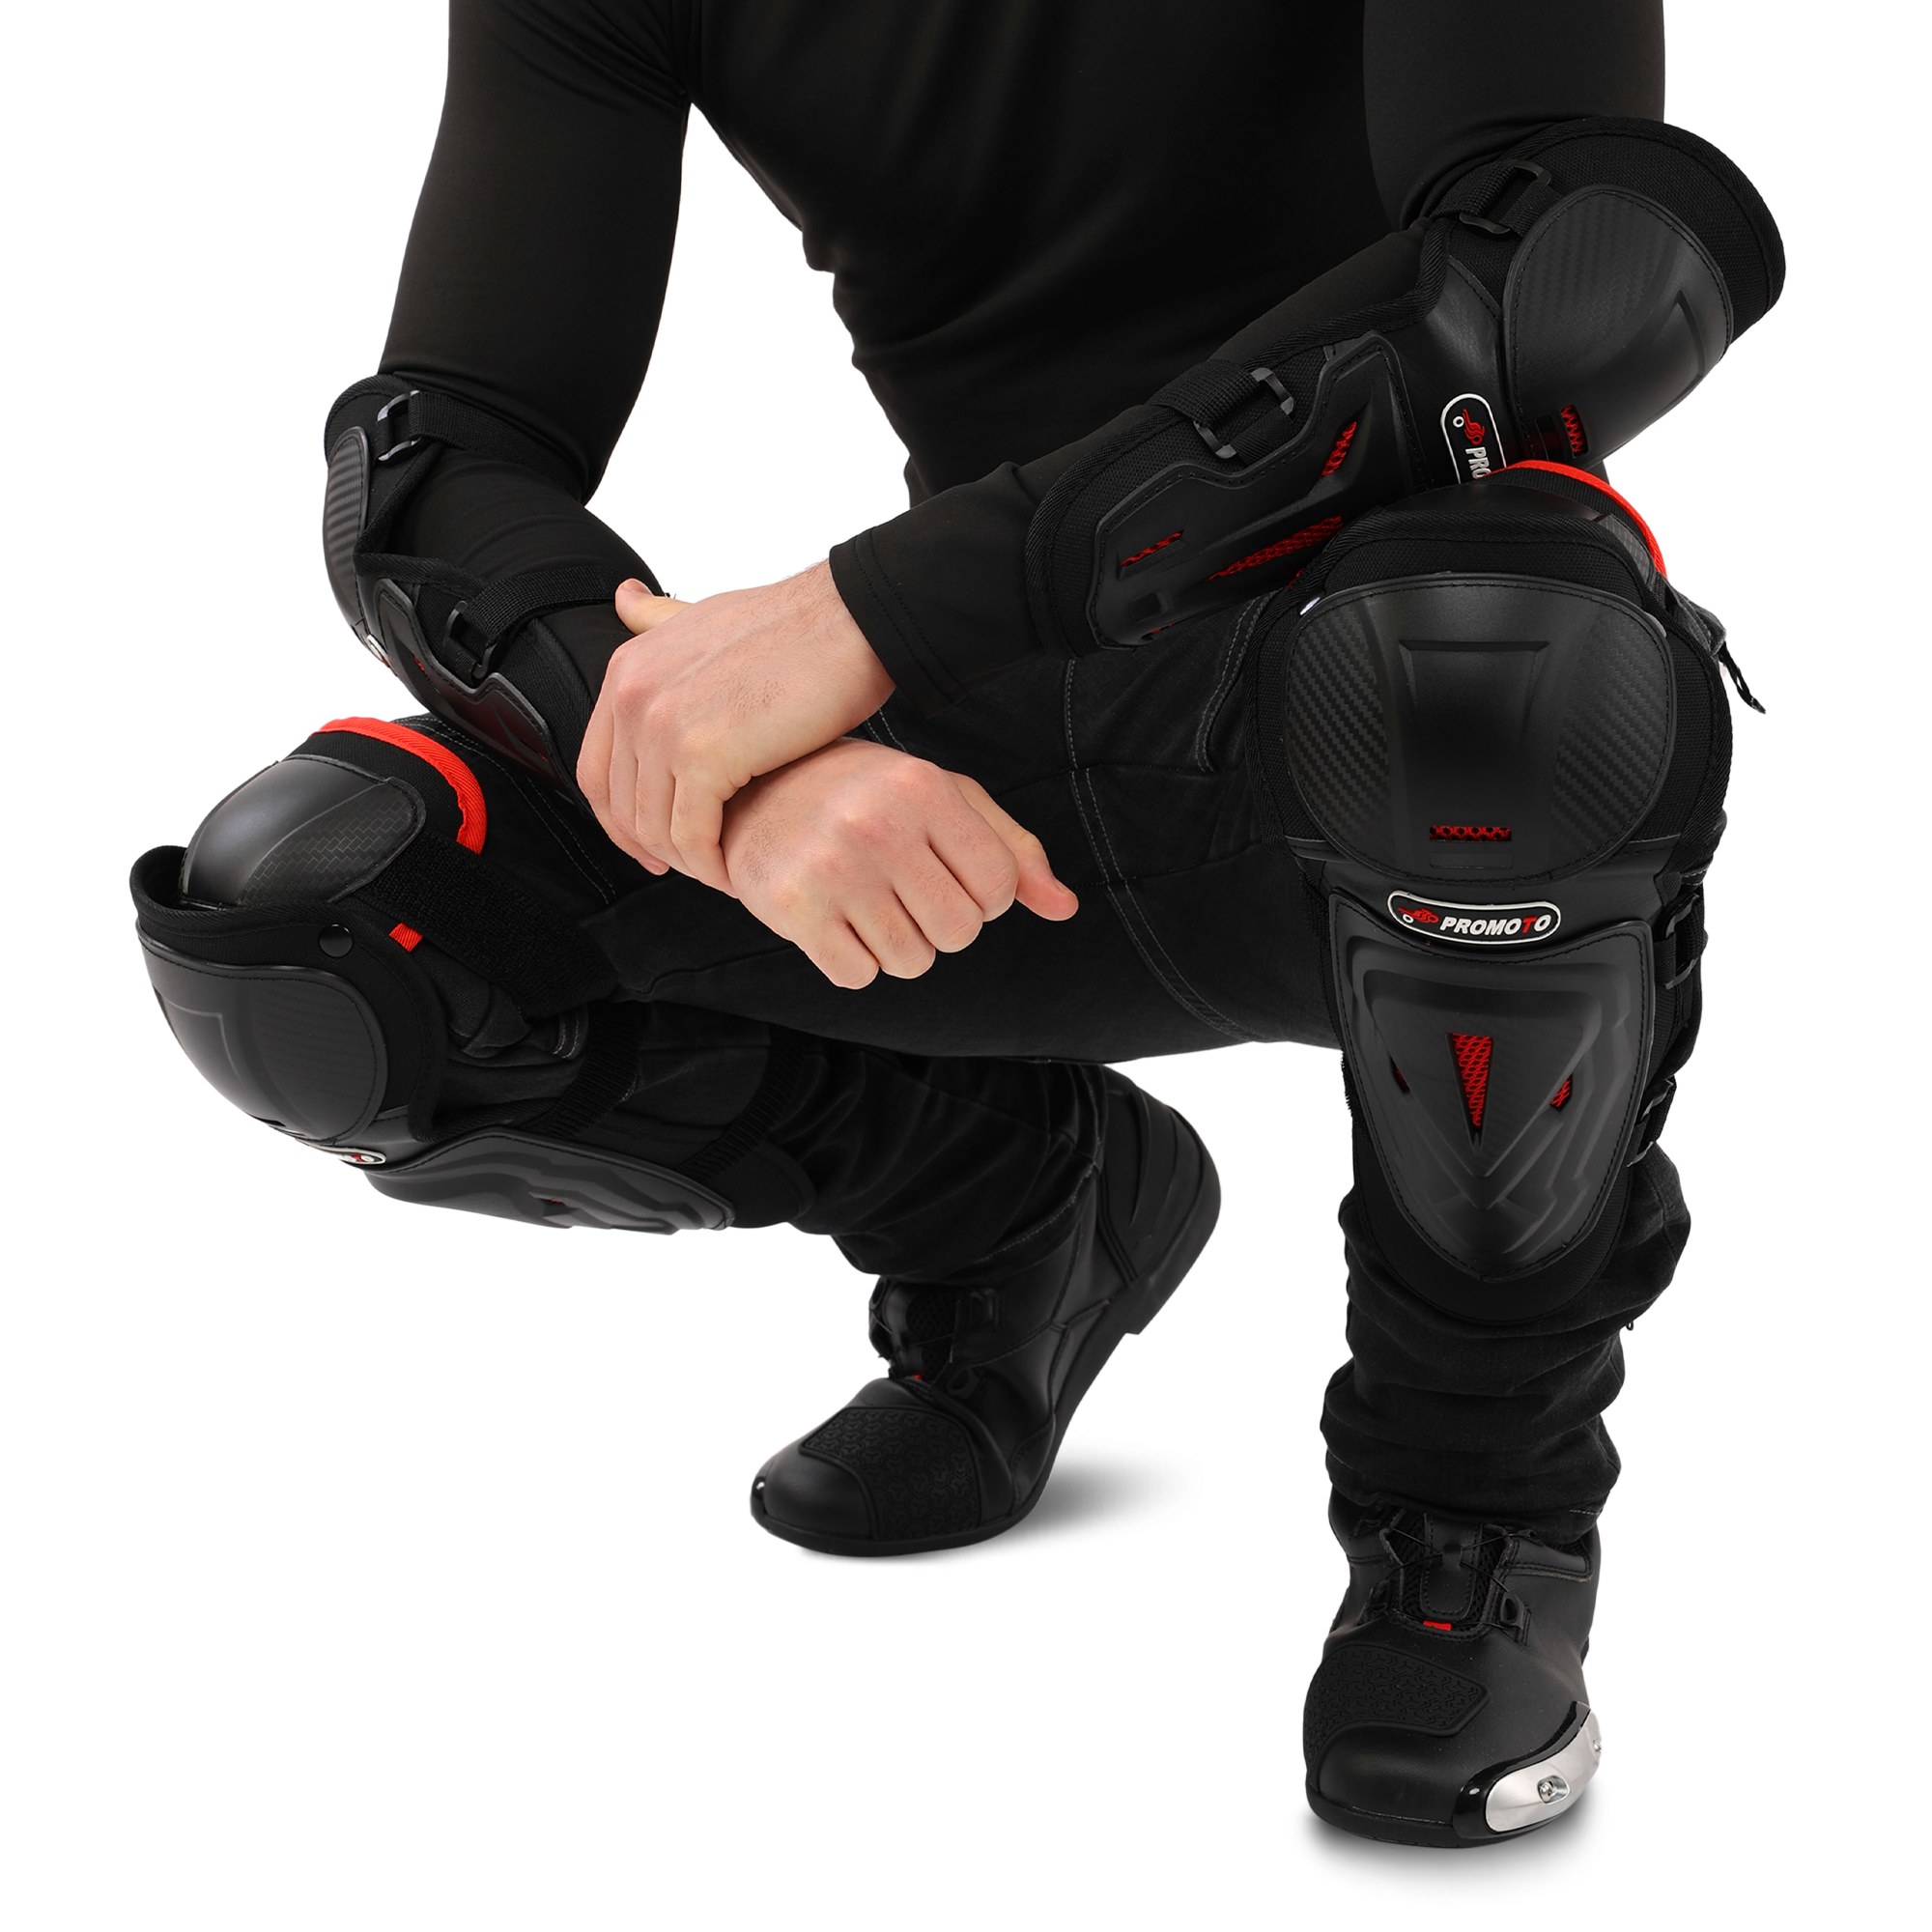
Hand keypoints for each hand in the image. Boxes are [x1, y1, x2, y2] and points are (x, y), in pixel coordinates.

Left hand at [577, 561, 894, 890]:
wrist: (847, 620)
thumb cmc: (794, 624)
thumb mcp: (705, 614)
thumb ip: (660, 621)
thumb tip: (626, 599)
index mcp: (628, 670)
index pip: (596, 771)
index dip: (621, 821)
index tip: (653, 847)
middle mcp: (633, 697)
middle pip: (622, 806)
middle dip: (656, 848)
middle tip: (695, 866)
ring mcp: (663, 726)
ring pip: (655, 827)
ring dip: (688, 861)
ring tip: (721, 869)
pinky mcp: (703, 755)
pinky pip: (692, 835)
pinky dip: (711, 863)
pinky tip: (735, 869)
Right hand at [720, 737, 1077, 986]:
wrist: (752, 792)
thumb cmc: (864, 795)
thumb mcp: (942, 799)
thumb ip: (1009, 849)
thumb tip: (1065, 907)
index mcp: (925, 788)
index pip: (999, 888)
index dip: (981, 896)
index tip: (945, 875)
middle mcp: (879, 823)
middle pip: (958, 933)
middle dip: (938, 924)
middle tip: (900, 890)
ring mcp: (832, 866)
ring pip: (910, 962)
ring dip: (895, 946)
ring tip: (865, 901)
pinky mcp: (791, 905)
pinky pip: (856, 975)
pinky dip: (850, 960)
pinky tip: (832, 918)